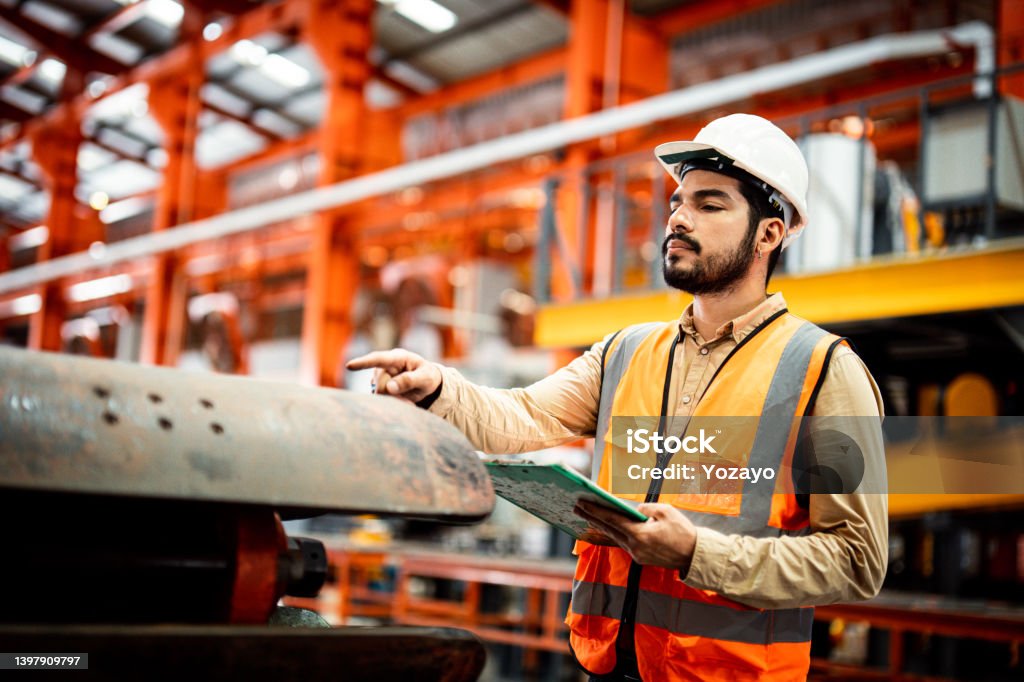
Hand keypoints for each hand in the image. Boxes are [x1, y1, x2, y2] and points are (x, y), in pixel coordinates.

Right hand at [345, 349, 441, 403]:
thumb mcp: (425, 378)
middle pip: (380, 384)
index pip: (379, 358)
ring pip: (379, 393)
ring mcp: (381, 375)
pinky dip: (391, 403)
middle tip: (411, 402)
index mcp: (398, 357)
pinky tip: (403, 401)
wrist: (426, 382)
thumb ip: (409, 381)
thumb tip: (389, 387)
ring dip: (393, 400)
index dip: (364, 362)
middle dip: (393, 394)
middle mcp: (386, 365)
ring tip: (409, 400)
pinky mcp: (379, 386)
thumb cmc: (427, 376)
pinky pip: (380, 398)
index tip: (349, 366)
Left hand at [574, 501, 697, 572]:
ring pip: (614, 537)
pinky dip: (613, 533)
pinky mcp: (640, 558)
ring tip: (587, 514)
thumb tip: (633, 511)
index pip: (612, 520)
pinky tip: (607, 526)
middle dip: (591, 517)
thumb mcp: (665, 511)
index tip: (581, 502)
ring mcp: (637, 554)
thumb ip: (645, 509)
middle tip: (576, 507)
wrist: (695, 555)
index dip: (595, 510)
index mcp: (640, 534)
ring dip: (601, 525)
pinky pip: (623, 543)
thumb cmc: (682, 531)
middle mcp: (635, 547)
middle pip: (608, 529)